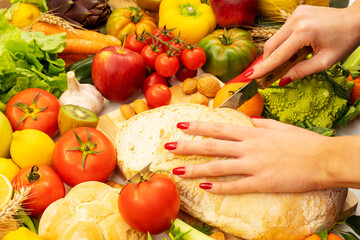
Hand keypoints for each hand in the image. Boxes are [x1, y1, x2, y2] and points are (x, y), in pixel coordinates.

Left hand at [165, 119, 339, 194]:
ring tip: (176, 171)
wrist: (323, 159)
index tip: (180, 124)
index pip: (218, 128)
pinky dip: (219, 187)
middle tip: (168, 146)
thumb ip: (259, 124)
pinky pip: (236, 186)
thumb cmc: (302, 142)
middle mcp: (248, 147)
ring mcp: (254, 165)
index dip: (197, 126)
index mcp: (252, 133)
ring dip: (195, 169)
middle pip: (212, 146)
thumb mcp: (279, 127)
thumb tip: (246, 120)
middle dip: (187, 146)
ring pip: (218, 167)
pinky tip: (204, 188)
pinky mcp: (262, 182)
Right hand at [248, 4, 359, 85]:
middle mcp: (296, 21)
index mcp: (304, 33)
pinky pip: (282, 32)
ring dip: (275, 52)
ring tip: (286, 62)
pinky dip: (282, 44)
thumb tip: (282, 80)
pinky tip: (292, 50)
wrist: (356, 20)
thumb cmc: (344, 41)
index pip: (277, 55)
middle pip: (271, 45)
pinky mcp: (296, 13)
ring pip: (275, 39)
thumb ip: (301, 71)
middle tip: (264, 75)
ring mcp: (295, 15)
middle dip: (267, 61)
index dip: (263, 68)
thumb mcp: (325, 62)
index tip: (249, 76)